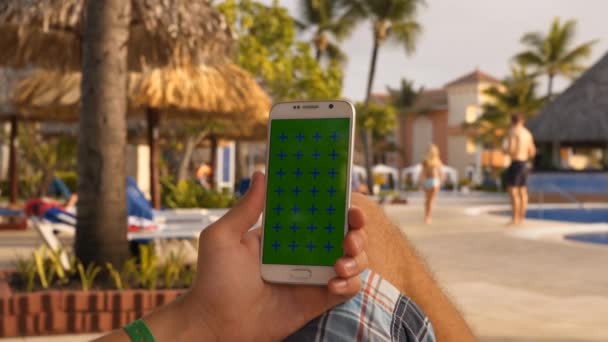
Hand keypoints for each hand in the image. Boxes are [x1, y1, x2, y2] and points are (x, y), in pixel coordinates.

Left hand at [183, 172, 367, 339]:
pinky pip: (348, 288)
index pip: (318, 213)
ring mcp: (313, 276)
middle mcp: (303, 252)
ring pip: (353, 259)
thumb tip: (261, 174)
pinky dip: (351, 283)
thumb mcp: (222, 238)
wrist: (217, 325)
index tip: (347, 200)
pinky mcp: (318, 300)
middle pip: (344, 233)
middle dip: (356, 229)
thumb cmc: (214, 281)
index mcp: (284, 234)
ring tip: (340, 264)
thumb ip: (245, 208)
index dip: (338, 205)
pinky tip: (335, 283)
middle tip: (352, 231)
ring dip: (357, 257)